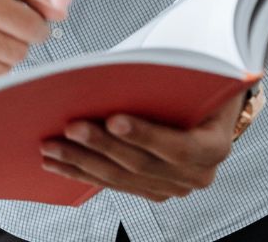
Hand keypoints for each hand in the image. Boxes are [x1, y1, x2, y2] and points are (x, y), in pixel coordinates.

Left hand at [38, 92, 246, 200]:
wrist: (207, 107)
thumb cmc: (197, 87)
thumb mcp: (193, 79)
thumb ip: (165, 85)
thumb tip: (117, 77)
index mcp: (214, 145)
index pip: (179, 146)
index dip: (145, 135)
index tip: (114, 120)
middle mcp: (197, 174)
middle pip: (142, 165)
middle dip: (101, 146)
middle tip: (70, 128)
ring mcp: (172, 185)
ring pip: (121, 179)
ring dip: (82, 163)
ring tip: (53, 147)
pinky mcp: (150, 189)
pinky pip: (113, 185)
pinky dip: (82, 173)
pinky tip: (58, 164)